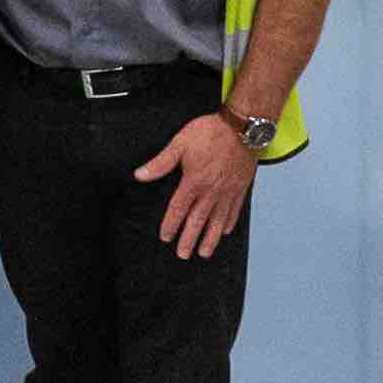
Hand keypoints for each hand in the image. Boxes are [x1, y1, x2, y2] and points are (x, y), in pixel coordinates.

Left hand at [136, 114, 258, 259]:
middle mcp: (212, 191)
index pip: (178, 209)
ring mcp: (228, 191)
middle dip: (189, 239)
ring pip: (217, 221)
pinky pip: (234, 210)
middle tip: (183, 255)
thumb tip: (140, 175)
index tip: (166, 238)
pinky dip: (229, 223)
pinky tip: (224, 231)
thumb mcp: (179, 144)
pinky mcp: (241, 188)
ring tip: (204, 253)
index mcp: (194, 182)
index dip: (171, 225)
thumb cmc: (210, 132)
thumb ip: (160, 163)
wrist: (243, 128)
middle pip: (197, 221)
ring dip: (210, 238)